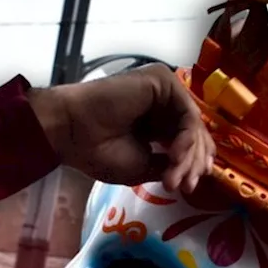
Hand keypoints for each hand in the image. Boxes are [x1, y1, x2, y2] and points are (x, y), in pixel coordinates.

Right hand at [30, 65, 214, 193]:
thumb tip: (194, 171)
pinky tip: (175, 155)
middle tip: (187, 186)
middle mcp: (162, 104)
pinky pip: (186, 112)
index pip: (187, 141)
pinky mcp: (162, 80)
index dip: (193, 165)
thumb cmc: (98, 152)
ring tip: (175, 176)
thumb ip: (170, 164)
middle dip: (194, 163)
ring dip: (189, 155)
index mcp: (156, 123)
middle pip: (194, 133)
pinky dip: (186, 137)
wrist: (73, 132)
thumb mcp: (143, 166)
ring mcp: (163, 91)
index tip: (189, 187)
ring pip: (193, 124)